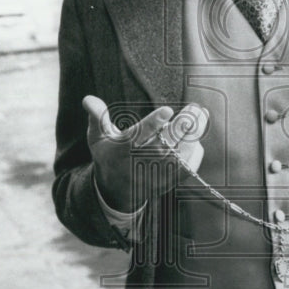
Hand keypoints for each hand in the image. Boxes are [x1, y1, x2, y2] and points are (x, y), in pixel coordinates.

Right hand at [83, 95, 207, 212]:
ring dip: (194, 135)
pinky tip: (198, 135)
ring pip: (180, 155)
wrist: (116, 191)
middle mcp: (141, 163)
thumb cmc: (109, 156)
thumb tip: (87, 98)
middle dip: (183, 126)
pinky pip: (187, 167)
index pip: (139, 136)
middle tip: (195, 109)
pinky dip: (195, 151)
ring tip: (201, 115)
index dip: (154, 124)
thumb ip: (97, 117)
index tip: (167, 110)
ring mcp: (157, 174)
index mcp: (123, 150)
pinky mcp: (168, 181)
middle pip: (166, 144)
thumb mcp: (98, 138)